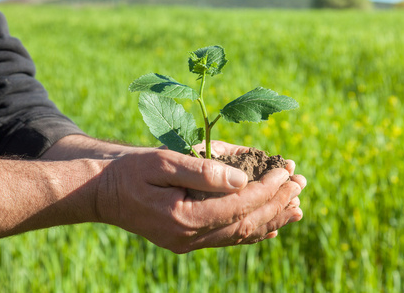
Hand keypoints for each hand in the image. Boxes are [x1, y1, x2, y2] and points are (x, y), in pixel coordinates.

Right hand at [96, 142, 304, 252]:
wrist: (102, 192)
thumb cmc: (130, 171)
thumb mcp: (162, 161)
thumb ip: (203, 172)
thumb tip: (242, 179)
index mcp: (184, 217)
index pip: (239, 204)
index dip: (267, 187)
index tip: (286, 170)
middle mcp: (189, 237)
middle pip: (246, 223)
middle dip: (277, 202)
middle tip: (300, 184)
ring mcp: (188, 242)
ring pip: (240, 235)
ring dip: (271, 218)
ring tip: (297, 206)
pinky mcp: (187, 240)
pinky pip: (227, 239)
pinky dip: (251, 231)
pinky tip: (270, 226)